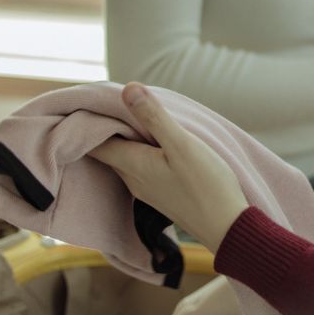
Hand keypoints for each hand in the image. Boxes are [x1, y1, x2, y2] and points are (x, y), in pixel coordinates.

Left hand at [90, 82, 250, 252]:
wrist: (225, 226)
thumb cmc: (206, 184)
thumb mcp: (182, 144)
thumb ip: (154, 117)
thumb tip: (127, 87)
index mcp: (131, 164)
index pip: (94, 142)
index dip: (87, 122)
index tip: (89, 102)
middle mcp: (131, 178)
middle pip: (107, 150)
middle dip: (105, 128)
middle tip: (110, 102)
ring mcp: (145, 188)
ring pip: (123, 159)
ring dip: (124, 140)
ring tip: (133, 118)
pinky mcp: (159, 193)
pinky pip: (138, 167)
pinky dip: (138, 151)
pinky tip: (154, 144)